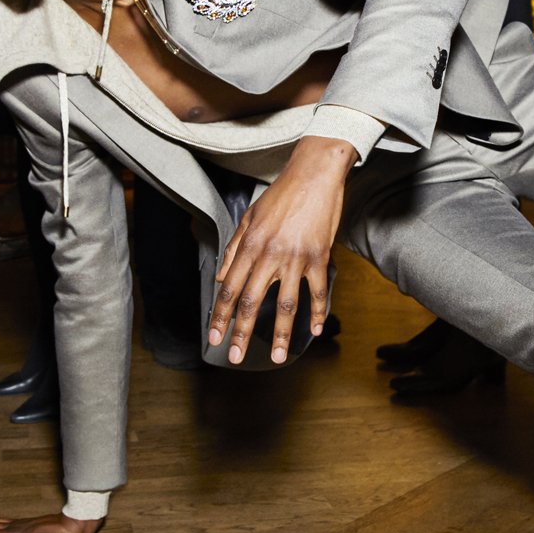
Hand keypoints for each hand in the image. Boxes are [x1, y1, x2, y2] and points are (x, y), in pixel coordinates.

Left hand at [208, 135, 353, 363]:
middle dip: (241, 333)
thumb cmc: (281, 194)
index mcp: (250, 246)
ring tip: (277, 357)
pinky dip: (317, 313)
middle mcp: (270, 255)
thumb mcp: (249, 217)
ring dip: (280, 335)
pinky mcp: (319, 257)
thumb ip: (234, 249)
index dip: (219, 316)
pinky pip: (318, 291)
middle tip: (234, 357)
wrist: (315, 174)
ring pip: (285, 305)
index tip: (214, 337)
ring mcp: (296, 258)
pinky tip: (313, 330)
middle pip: (252, 302)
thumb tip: (222, 277)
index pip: (229, 288)